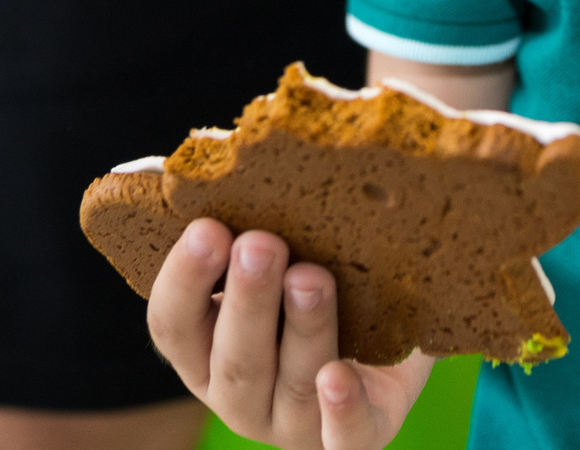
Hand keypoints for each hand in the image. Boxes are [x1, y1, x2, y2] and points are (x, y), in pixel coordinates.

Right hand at [149, 221, 433, 449]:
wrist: (406, 315)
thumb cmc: (325, 265)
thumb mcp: (286, 239)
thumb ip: (245, 210)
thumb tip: (187, 158)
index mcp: (205, 350)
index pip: (173, 325)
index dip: (183, 280)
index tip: (206, 226)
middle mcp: (240, 395)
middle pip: (231, 359)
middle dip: (246, 300)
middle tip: (261, 243)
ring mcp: (295, 422)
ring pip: (291, 382)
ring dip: (301, 328)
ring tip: (312, 276)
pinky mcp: (359, 436)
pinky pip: (345, 439)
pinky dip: (340, 412)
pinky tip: (337, 378)